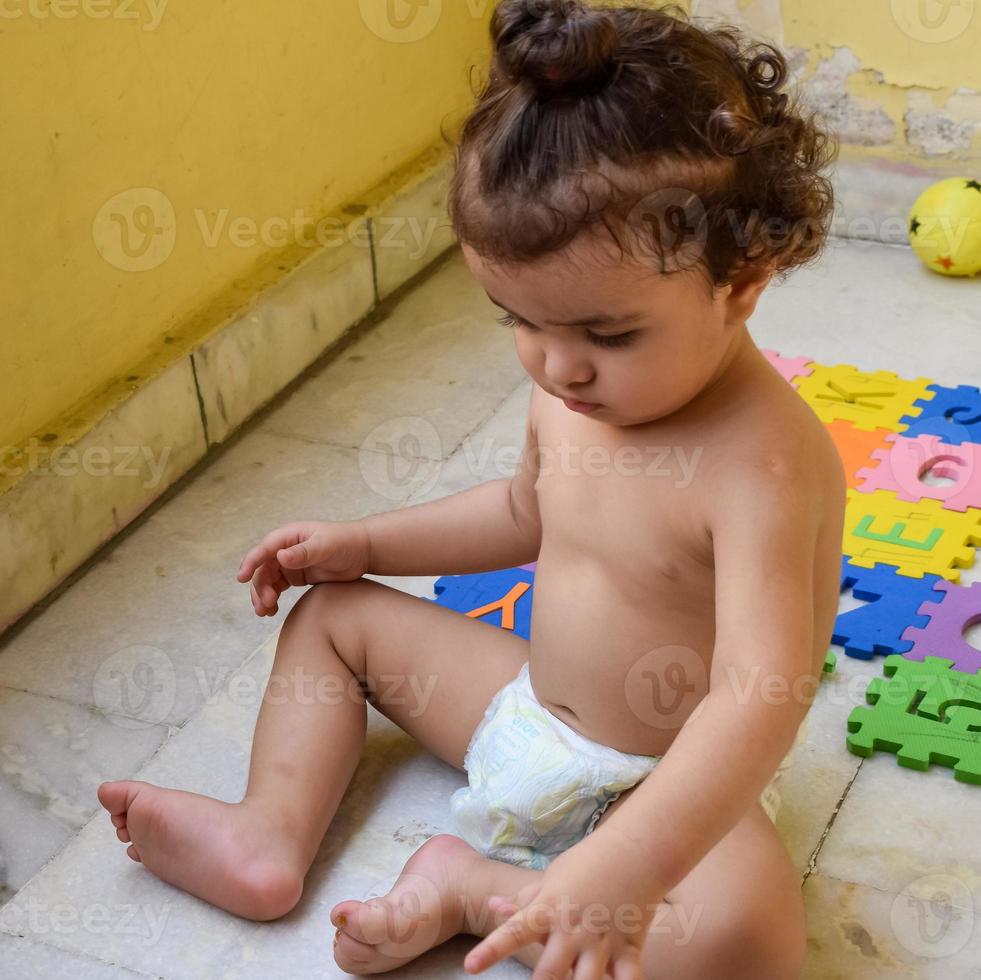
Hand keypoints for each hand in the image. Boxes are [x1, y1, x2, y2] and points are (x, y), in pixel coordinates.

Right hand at [236, 520, 371, 615]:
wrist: (364, 551)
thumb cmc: (346, 542)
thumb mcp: (326, 546)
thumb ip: (304, 552)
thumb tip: (280, 557)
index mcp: (289, 535)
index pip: (264, 549)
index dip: (251, 562)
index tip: (241, 578)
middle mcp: (285, 548)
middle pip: (262, 568)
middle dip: (259, 586)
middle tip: (266, 604)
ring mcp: (289, 562)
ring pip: (267, 580)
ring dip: (262, 595)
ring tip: (265, 612)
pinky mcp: (296, 575)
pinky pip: (277, 587)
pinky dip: (271, 598)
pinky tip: (271, 611)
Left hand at [463, 836, 663, 979]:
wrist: (635, 851)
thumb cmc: (587, 862)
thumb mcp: (552, 878)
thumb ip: (524, 900)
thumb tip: (492, 906)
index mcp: (549, 910)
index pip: (513, 932)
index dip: (491, 950)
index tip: (470, 966)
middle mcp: (572, 930)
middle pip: (549, 973)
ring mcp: (601, 942)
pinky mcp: (629, 948)